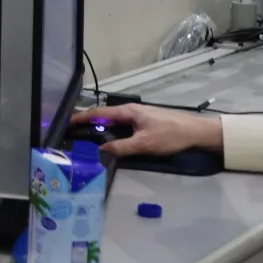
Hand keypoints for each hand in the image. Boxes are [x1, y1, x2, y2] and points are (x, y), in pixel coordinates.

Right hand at [77, 103, 222, 158]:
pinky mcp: (145, 124)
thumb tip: (101, 151)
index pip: (98, 113)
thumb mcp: (144, 144)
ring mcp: (138, 117)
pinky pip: (123, 127)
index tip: (66, 123)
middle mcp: (131, 111)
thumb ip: (121, 148)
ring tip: (88, 139)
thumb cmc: (171, 135)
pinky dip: (112, 133)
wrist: (197, 132)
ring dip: (101, 130)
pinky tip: (111, 142)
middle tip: (74, 133)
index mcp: (128, 111)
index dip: (81, 118)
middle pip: (104, 117)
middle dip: (88, 123)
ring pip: (114, 123)